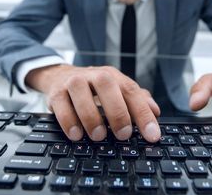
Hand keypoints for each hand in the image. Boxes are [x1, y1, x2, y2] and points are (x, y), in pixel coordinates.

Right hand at [25, 64, 160, 142]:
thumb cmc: (94, 88)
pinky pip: (60, 104)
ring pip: (81, 92)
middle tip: (123, 134)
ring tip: (98, 136)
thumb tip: (156, 112)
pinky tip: (76, 135)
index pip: (132, 91)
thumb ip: (137, 100)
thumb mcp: (116, 90)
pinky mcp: (56, 92)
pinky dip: (69, 121)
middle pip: (107, 84)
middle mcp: (94, 75)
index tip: (152, 135)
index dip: (144, 113)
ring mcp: (73, 82)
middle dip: (117, 111)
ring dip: (91, 116)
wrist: (60, 76)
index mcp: (113, 76)